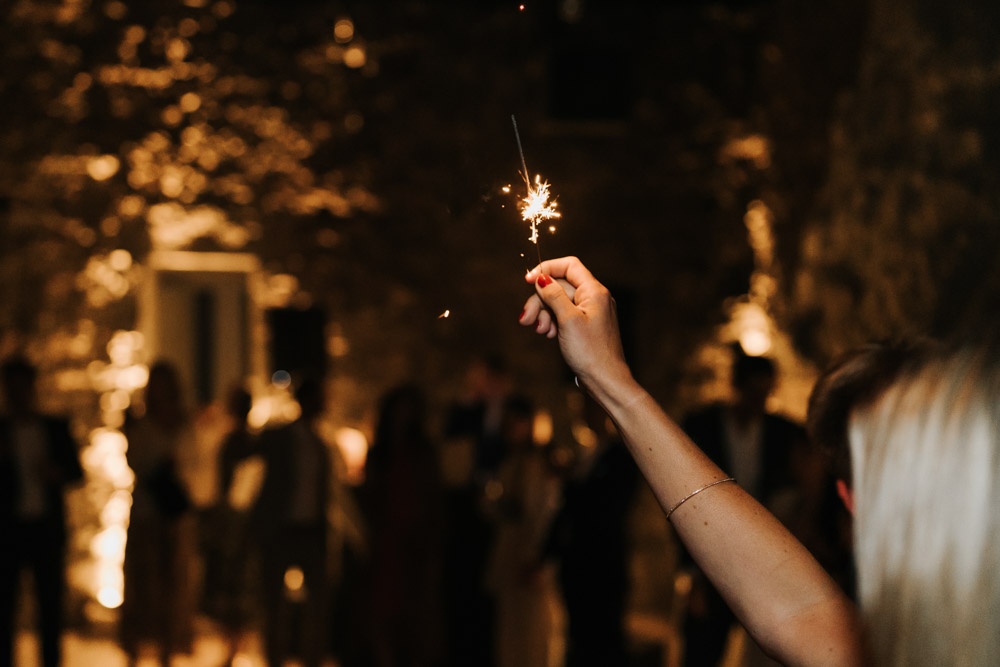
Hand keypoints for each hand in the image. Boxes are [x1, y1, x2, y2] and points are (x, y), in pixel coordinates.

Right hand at [518, 257, 630, 392]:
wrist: (605, 380)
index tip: (528, 280)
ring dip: (544, 314)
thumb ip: (554, 295)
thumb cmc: (590, 352)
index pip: (569, 265)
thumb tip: (541, 277)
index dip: (547, 269)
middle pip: (559, 286)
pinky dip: (553, 322)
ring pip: (559, 302)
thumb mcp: (568, 320)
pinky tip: (550, 335)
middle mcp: (594, 298)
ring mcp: (590, 312)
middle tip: (526, 320)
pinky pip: (564, 315)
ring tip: (541, 331)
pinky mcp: (586, 325)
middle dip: (540, 301)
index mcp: (594, 291)